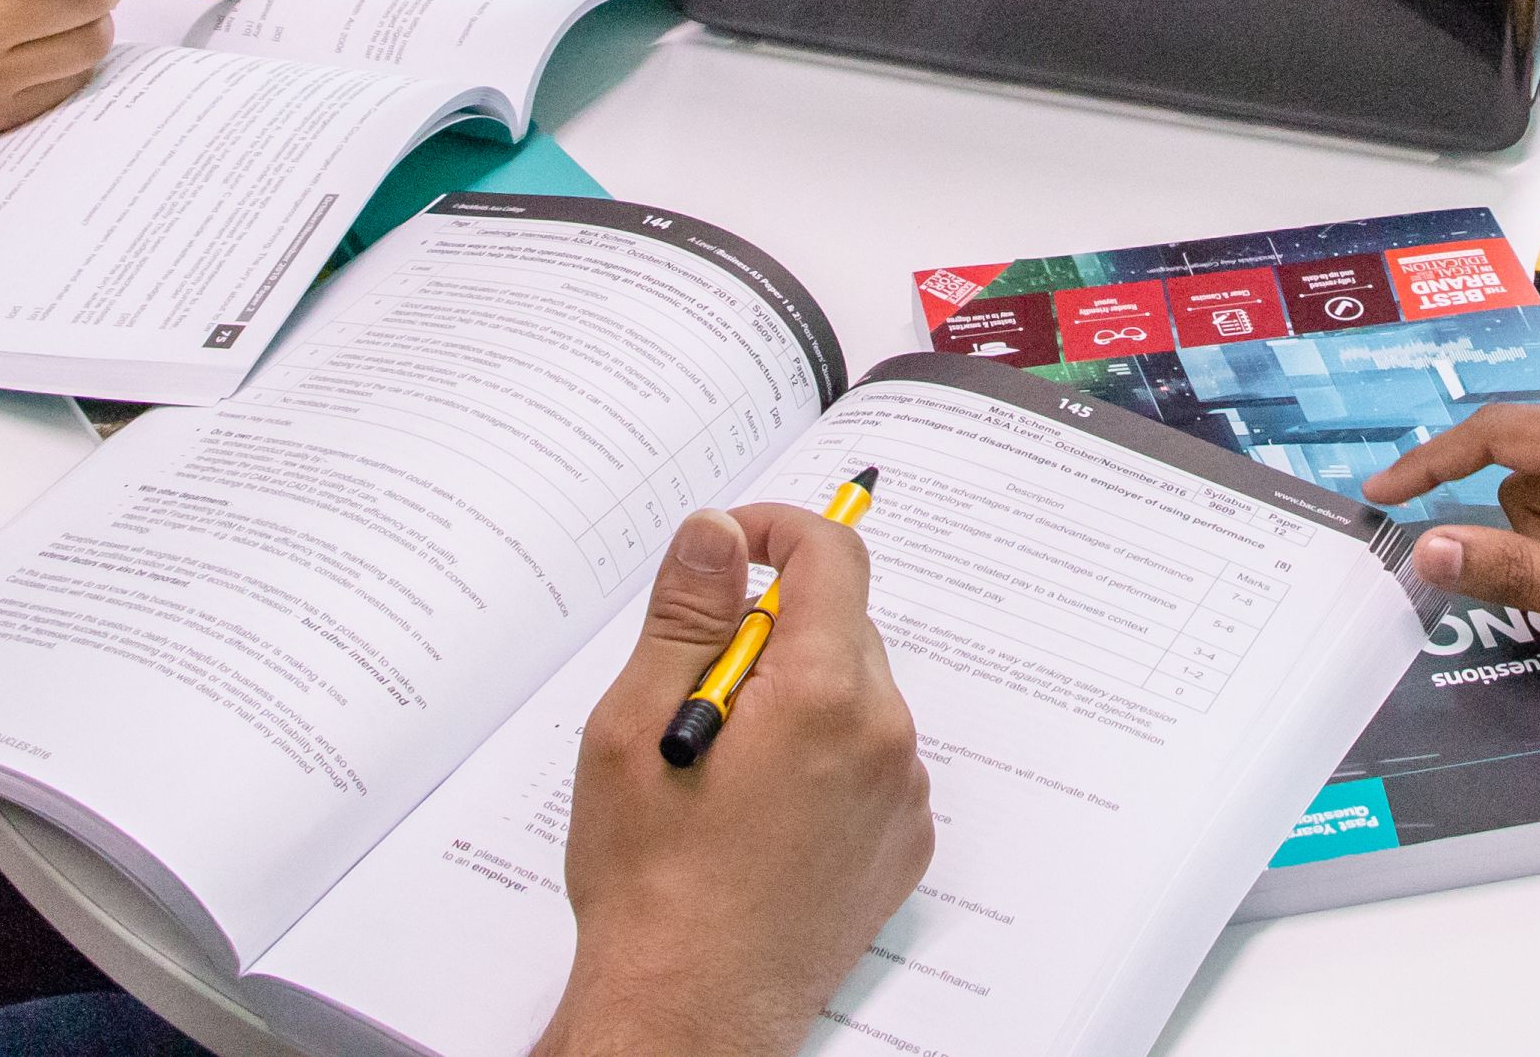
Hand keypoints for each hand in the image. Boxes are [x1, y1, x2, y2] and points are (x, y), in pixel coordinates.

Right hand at [543, 506, 933, 1056]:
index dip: (776, 533)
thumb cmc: (653, 884)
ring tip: (725, 768)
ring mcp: (902, 796)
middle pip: (842, 627)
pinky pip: (872, 760)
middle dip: (774, 634)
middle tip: (699, 693)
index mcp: (823, 694)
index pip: (832, 558)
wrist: (689, 1014)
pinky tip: (762, 811)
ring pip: (856, 695)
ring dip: (799, 699)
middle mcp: (884, 736)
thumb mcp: (636, 726)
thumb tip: (716, 532)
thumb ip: (687, 615)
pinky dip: (825, 758)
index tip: (732, 550)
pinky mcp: (903, 844)